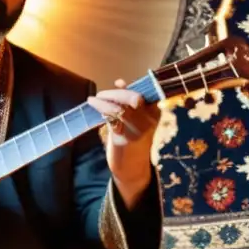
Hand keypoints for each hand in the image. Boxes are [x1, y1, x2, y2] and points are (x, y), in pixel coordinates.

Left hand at [87, 79, 160, 205]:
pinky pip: (112, 119)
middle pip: (134, 98)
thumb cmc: (132, 137)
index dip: (132, 86)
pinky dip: (102, 108)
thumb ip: (128, 100)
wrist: (131, 166)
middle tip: (102, 94)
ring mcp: (138, 130)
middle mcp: (149, 121)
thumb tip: (120, 82)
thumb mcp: (135, 118)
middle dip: (117, 94)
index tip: (119, 83)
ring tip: (93, 99)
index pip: (147, 93)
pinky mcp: (125, 139)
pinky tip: (93, 104)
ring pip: (122, 108)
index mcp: (155, 113)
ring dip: (106, 100)